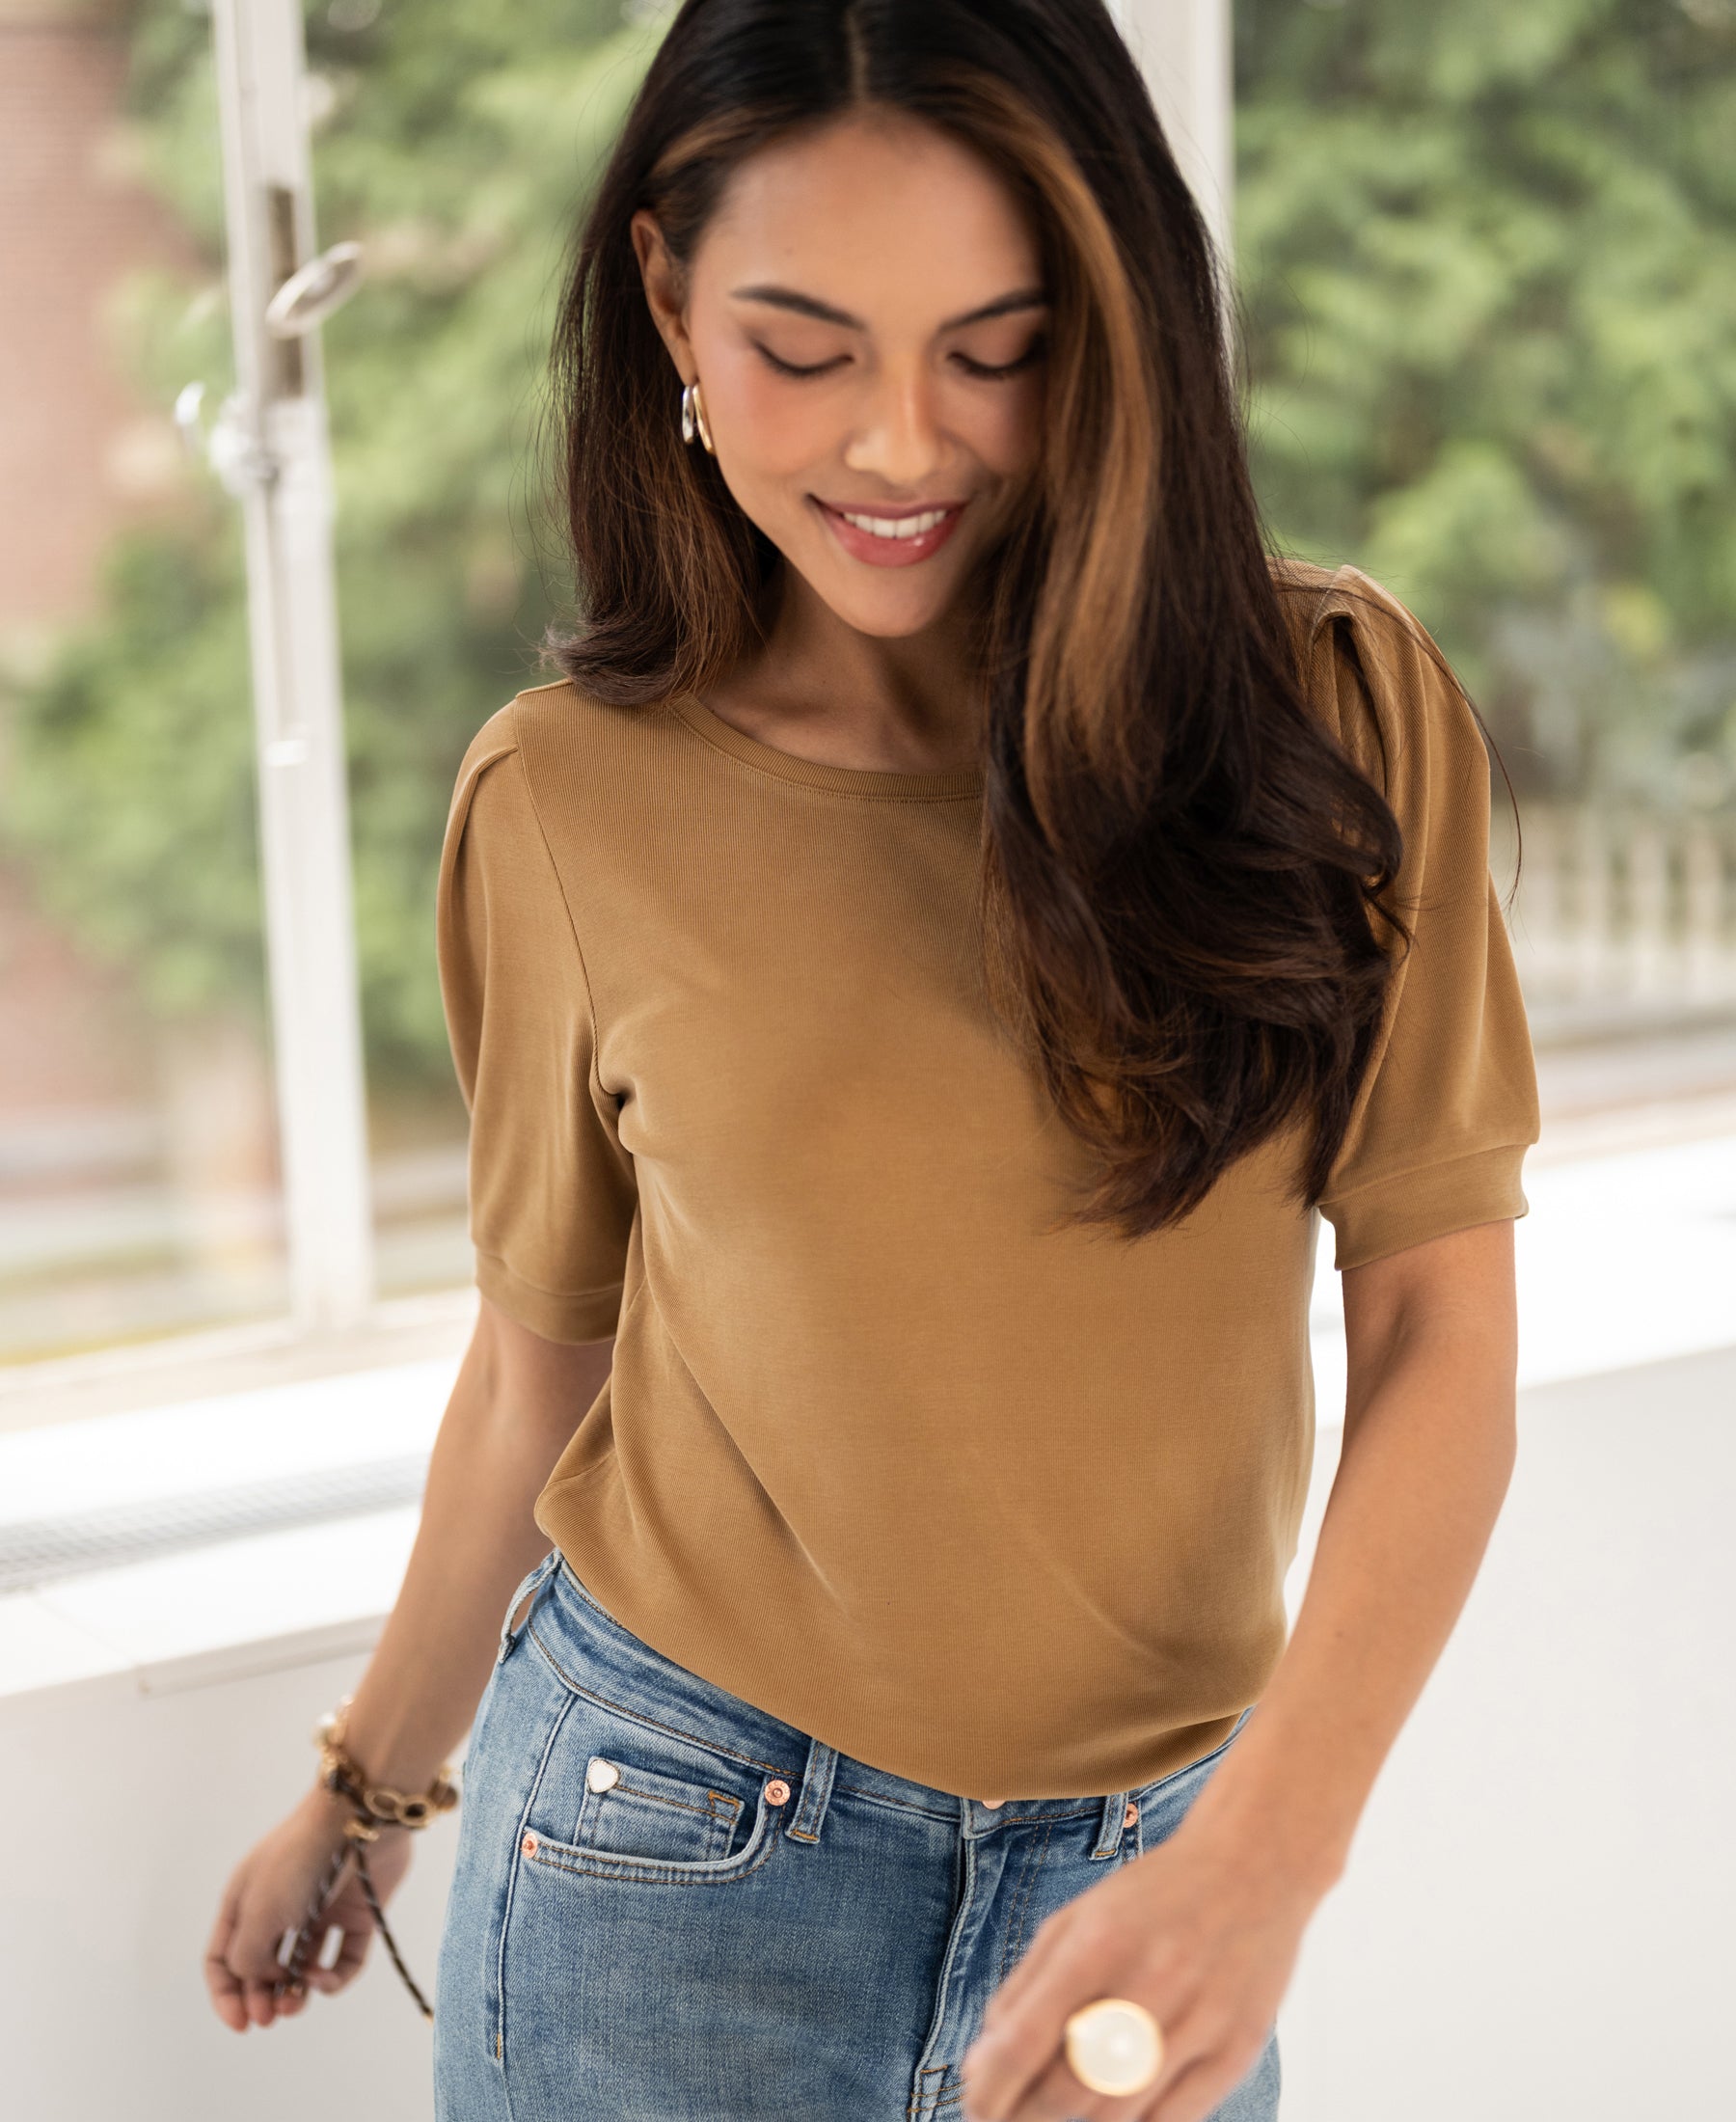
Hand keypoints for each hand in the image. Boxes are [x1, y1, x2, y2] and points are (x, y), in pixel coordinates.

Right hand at [202, 1785, 413, 2029]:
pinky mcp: (358, 1914)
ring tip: (296, 2001)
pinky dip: (334, 1977)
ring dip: (296, 1992)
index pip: (223, 1957)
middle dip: (262, 1997)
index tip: (241, 2024)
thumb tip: (262, 1979)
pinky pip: (344, 1959)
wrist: (360, 1820)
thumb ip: (246, 1958)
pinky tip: (324, 1979)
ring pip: (303, 1967)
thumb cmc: (299, 1861)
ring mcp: (320, 1910)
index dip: (226, 1994)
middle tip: (269, 2018)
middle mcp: (280, 1906)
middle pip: (263, 1966)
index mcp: (245, 1900)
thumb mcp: (257, 1913)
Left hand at [958, 1813, 1319, 2121]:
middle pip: (1069, 2090)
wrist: (1253, 1866)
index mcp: (1100, 1942)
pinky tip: (1108, 2117)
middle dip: (1023, 2116)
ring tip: (1046, 2118)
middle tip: (1002, 2118)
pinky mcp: (1237, 2051)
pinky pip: (1172, 2120)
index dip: (990, 2086)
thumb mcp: (1078, 1917)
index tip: (972, 2102)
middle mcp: (1151, 1984)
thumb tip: (984, 2061)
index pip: (1026, 2039)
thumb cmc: (1152, 1896)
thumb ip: (1027, 1984)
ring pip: (1118, 2115)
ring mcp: (1200, 2022)